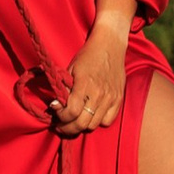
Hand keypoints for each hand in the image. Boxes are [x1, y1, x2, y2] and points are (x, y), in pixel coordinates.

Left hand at [51, 18, 128, 134]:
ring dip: (82, 126)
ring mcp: (110, 98)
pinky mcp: (119, 99)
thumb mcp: (71, 68)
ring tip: (75, 120)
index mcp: (84, 83)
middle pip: (82, 123)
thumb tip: (55, 106)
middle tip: (61, 126)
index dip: (61, 117)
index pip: (71, 111)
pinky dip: (98, 122)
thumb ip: (64, 89)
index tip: (56, 114)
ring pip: (94, 125)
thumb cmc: (88, 56)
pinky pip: (107, 121)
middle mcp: (99, 93)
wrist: (110, 45)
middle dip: (68, 128)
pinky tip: (91, 115)